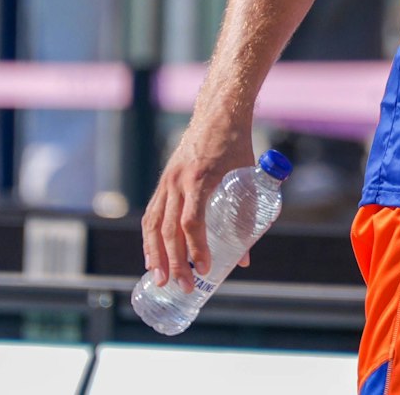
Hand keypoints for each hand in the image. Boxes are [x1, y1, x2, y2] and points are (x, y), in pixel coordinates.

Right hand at [141, 112, 256, 291]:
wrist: (218, 113)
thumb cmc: (238, 146)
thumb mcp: (250, 179)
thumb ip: (247, 217)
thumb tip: (243, 258)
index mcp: (201, 179)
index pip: (192, 221)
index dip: (197, 248)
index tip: (206, 269)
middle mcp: (178, 181)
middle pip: (170, 229)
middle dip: (175, 262)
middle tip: (185, 286)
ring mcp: (167, 180)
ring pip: (154, 224)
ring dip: (155, 255)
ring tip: (159, 280)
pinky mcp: (164, 181)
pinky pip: (151, 214)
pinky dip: (149, 238)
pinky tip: (152, 257)